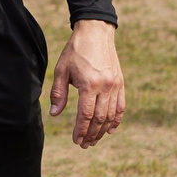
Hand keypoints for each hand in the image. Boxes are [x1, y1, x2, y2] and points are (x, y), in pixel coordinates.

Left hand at [47, 20, 123, 147]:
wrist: (96, 31)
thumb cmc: (75, 50)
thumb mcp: (62, 70)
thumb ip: (59, 93)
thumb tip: (55, 114)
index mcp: (89, 84)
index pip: (85, 115)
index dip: (81, 130)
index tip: (76, 141)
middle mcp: (105, 86)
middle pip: (99, 118)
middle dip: (92, 134)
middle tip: (84, 145)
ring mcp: (115, 85)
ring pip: (111, 115)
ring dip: (102, 130)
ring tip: (94, 140)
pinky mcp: (120, 82)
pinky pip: (121, 106)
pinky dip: (116, 120)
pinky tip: (111, 130)